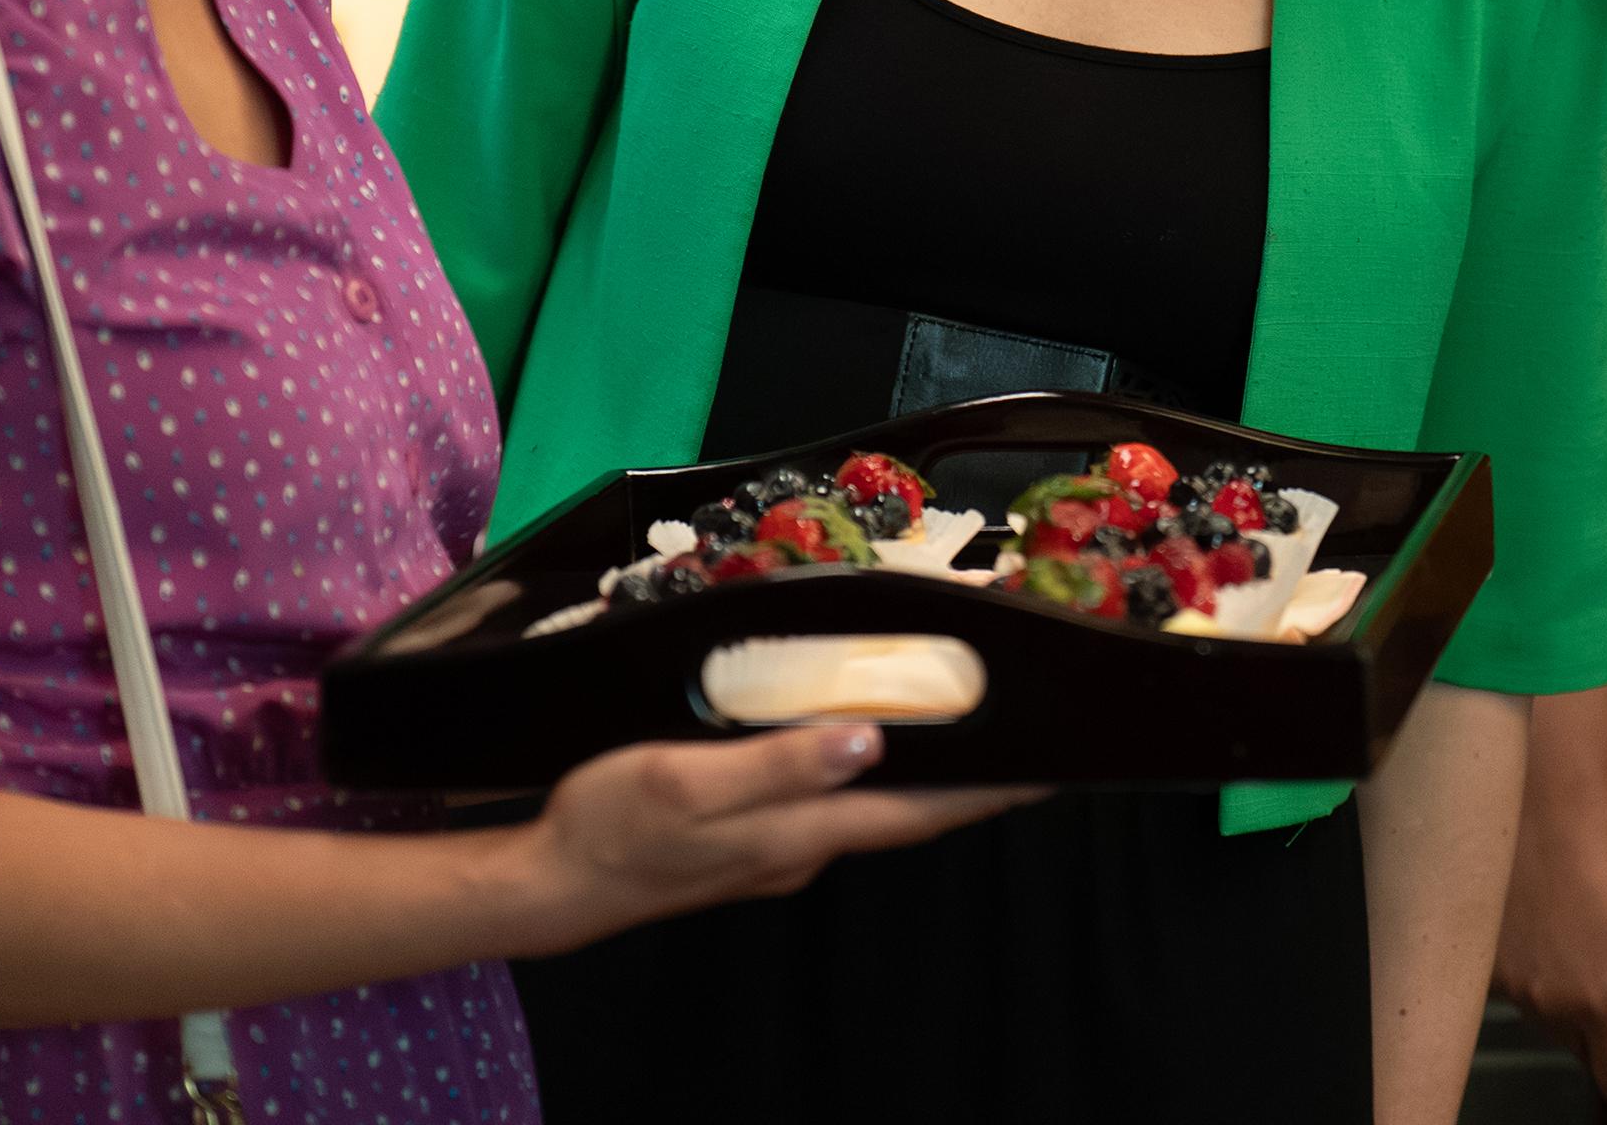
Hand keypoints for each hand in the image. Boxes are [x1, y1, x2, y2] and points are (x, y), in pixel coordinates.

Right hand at [512, 726, 1037, 951]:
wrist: (552, 884)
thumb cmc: (611, 825)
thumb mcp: (686, 779)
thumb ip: (778, 764)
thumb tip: (867, 743)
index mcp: (800, 831)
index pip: (920, 811)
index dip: (989, 791)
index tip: (1053, 770)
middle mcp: (803, 847)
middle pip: (907, 809)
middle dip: (969, 776)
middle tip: (1021, 731)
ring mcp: (778, 849)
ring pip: (868, 804)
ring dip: (919, 770)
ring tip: (958, 722)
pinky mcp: (750, 841)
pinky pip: (827, 802)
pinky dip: (863, 772)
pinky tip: (859, 740)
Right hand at [1493, 772, 1606, 1123]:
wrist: (1548, 799)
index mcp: (1605, 999)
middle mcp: (1552, 1003)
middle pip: (1589, 1051)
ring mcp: (1514, 985)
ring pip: (1556, 1020)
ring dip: (1577, 1000)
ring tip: (1586, 929)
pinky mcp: (1489, 962)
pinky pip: (1528, 991)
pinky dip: (1546, 974)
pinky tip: (1553, 921)